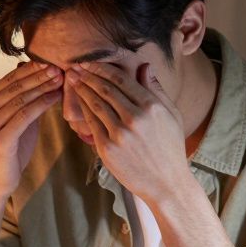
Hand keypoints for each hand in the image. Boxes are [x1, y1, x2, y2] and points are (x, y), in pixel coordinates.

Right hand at [0, 62, 62, 197]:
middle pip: (15, 87)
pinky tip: (55, 98)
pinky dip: (42, 104)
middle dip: (39, 76)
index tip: (51, 62)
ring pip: (21, 99)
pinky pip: (25, 115)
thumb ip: (23, 99)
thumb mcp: (14, 120)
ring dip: (43, 88)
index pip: (9, 79)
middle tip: (59, 68)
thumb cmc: (8, 151)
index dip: (32, 70)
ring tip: (60, 81)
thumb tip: (34, 72)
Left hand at [67, 62, 189, 203]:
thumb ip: (156, 89)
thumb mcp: (172, 114)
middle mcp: (135, 118)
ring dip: (82, 89)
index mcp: (151, 106)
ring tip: (73, 80)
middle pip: (105, 89)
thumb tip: (145, 66)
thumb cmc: (171, 147)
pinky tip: (79, 101)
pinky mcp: (108, 149)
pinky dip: (84, 110)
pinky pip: (92, 123)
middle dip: (88, 75)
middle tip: (76, 67)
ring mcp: (120, 134)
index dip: (102, 68)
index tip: (91, 63)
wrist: (167, 183)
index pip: (121, 80)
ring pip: (95, 104)